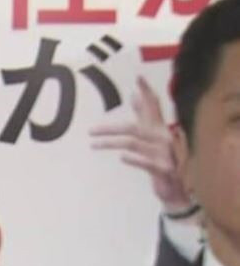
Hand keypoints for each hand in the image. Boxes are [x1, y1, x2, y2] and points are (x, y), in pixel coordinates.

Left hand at [89, 76, 193, 212]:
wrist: (176, 188)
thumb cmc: (162, 158)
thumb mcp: (152, 135)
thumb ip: (144, 115)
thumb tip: (134, 95)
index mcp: (160, 128)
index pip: (154, 106)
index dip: (147, 92)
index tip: (139, 77)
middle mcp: (163, 138)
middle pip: (134, 127)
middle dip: (110, 128)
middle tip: (89, 131)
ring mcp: (165, 153)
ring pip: (134, 143)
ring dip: (112, 143)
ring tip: (93, 145)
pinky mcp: (164, 170)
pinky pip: (147, 163)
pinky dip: (134, 160)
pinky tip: (121, 158)